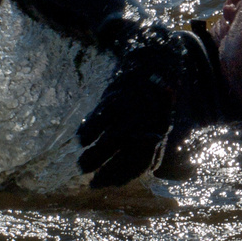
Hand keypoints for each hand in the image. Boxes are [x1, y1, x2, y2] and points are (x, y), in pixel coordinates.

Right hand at [75, 34, 183, 187]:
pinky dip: (89, 131)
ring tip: (82, 166)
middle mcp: (146, 124)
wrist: (156, 56)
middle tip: (92, 183)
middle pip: (126, 156)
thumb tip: (143, 167)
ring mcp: (131, 111)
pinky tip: (81, 141)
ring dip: (94, 157)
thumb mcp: (160, 117)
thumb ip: (150, 140)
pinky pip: (101, 118)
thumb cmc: (156, 93)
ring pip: (110, 141)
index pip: (142, 162)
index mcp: (159, 130)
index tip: (108, 184)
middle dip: (108, 172)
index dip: (124, 175)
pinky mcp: (116, 96)